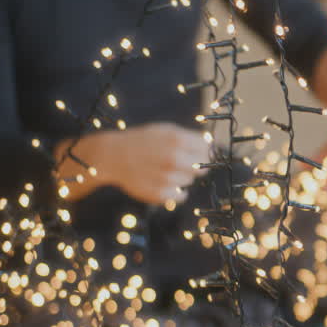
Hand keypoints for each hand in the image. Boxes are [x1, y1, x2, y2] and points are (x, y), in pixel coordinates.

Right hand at [61, 123, 208, 204]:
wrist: (113, 156)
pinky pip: (181, 196)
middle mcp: (174, 159)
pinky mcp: (160, 194)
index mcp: (178, 140)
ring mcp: (167, 178)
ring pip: (190, 182)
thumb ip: (191, 137)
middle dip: (194, 165)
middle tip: (178, 162)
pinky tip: (162, 182)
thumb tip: (213, 145)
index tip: (195, 152)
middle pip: (202, 168)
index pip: (208, 150)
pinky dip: (176, 192)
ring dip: (181, 177)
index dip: (204, 152)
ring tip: (163, 170)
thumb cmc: (142, 141)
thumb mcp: (166, 130)